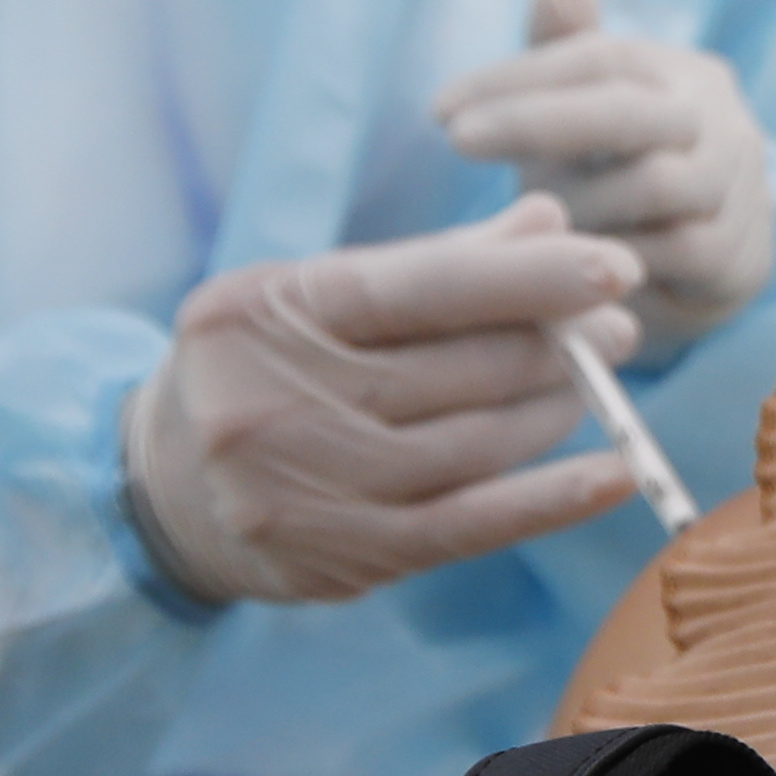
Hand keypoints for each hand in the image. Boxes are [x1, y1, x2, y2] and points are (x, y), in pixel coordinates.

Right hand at [121, 194, 643, 605]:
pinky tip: (615, 471)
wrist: (158, 492)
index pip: (421, 286)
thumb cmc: (258, 368)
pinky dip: (553, 498)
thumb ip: (433, 261)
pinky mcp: (343, 556)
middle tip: (617, 327)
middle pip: (459, 367)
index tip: (613, 266)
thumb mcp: (314, 296)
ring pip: (475, 442)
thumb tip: (548, 219)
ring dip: (555, 408)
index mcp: (267, 310)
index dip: (527, 276)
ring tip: (595, 382)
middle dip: (557, 343)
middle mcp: (278, 399)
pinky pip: (472, 525)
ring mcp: (308, 487)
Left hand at [430, 0, 775, 347]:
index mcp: (687, 75)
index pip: (603, 57)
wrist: (703, 265)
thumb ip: (568, 47)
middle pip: (628, 111)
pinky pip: (666, 255)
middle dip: (536, 123)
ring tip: (522, 217)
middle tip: (458, 139)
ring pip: (649, 185)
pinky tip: (559, 265)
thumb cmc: (623, 175)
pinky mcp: (739, 259)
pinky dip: (606, 257)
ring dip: (573, 202)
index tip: (441, 108)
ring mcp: (740, 192)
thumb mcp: (585, 114)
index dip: (520, 77)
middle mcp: (725, 123)